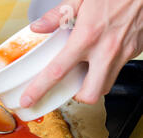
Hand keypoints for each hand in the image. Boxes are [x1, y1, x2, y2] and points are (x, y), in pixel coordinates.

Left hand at [20, 0, 142, 106]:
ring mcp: (123, 53)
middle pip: (89, 94)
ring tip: (85, 71)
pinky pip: (118, 70)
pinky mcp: (135, 51)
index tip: (28, 100)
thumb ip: (57, 15)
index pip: (57, 72)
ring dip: (93, 85)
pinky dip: (107, 69)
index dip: (39, 90)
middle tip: (69, 87)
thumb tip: (37, 27)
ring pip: (106, 87)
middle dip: (77, 97)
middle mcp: (105, 50)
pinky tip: (102, 55)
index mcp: (87, 37)